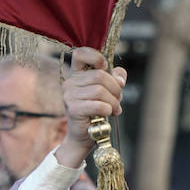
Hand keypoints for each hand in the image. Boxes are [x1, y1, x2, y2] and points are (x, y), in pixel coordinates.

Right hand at [55, 47, 126, 168]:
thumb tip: (120, 76)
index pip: (80, 53)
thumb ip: (115, 79)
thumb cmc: (96, 111)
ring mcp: (69, 95)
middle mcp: (70, 83)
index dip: (96, 57)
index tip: (105, 68)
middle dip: (115, 88)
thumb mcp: (108, 92)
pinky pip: (98, 104)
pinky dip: (108, 109)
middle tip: (118, 99)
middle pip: (99, 75)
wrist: (84, 135)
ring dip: (113, 101)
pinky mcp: (73, 109)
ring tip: (114, 109)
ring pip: (100, 90)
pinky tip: (108, 114)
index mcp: (76, 74)